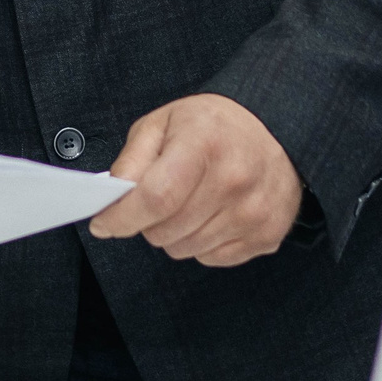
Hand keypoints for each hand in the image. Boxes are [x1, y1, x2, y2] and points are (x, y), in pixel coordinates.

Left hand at [90, 95, 302, 265]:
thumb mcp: (164, 122)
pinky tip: (212, 213)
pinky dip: (201, 243)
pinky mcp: (267, 235)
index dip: (122, 217)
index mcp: (205, 143)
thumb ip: (133, 158)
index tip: (103, 224)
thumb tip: (114, 196)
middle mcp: (235, 179)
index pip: (155, 197)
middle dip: (148, 221)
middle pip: (165, 230)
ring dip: (175, 233)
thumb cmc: (215, 126)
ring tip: (190, 202)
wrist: (277, 129)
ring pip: (184, 250)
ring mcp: (254, 212)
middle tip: (158, 198)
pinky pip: (211, 258)